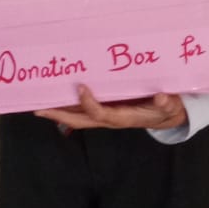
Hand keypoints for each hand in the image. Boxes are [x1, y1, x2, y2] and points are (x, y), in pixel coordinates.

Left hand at [35, 85, 187, 131]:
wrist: (166, 116)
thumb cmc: (167, 109)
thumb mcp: (170, 106)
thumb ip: (167, 103)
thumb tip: (161, 97)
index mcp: (124, 118)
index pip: (101, 114)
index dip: (89, 103)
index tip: (80, 87)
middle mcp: (110, 118)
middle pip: (80, 121)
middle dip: (59, 115)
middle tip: (38, 109)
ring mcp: (105, 115)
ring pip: (78, 117)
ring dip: (58, 112)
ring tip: (38, 104)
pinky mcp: (105, 110)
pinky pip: (82, 111)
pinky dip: (67, 106)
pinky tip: (55, 98)